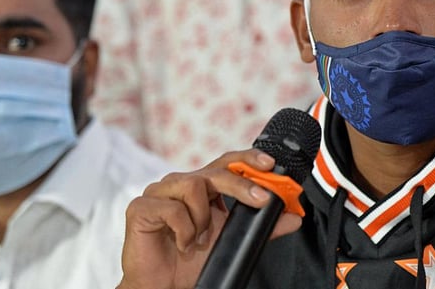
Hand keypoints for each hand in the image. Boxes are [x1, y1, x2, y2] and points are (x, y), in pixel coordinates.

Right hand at [117, 149, 302, 288]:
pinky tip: (181, 244)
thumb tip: (294, 218)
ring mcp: (158, 192)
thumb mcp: (232, 241)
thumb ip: (262, 228)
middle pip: (214, 171)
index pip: (226, 163)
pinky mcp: (141, 207)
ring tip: (198, 238)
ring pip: (193, 185)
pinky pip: (172, 209)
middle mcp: (179, 183)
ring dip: (203, 217)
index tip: (270, 164)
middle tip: (261, 201)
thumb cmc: (190, 260)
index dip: (247, 159)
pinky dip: (184, 230)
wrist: (161, 285)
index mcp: (200, 186)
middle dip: (241, 185)